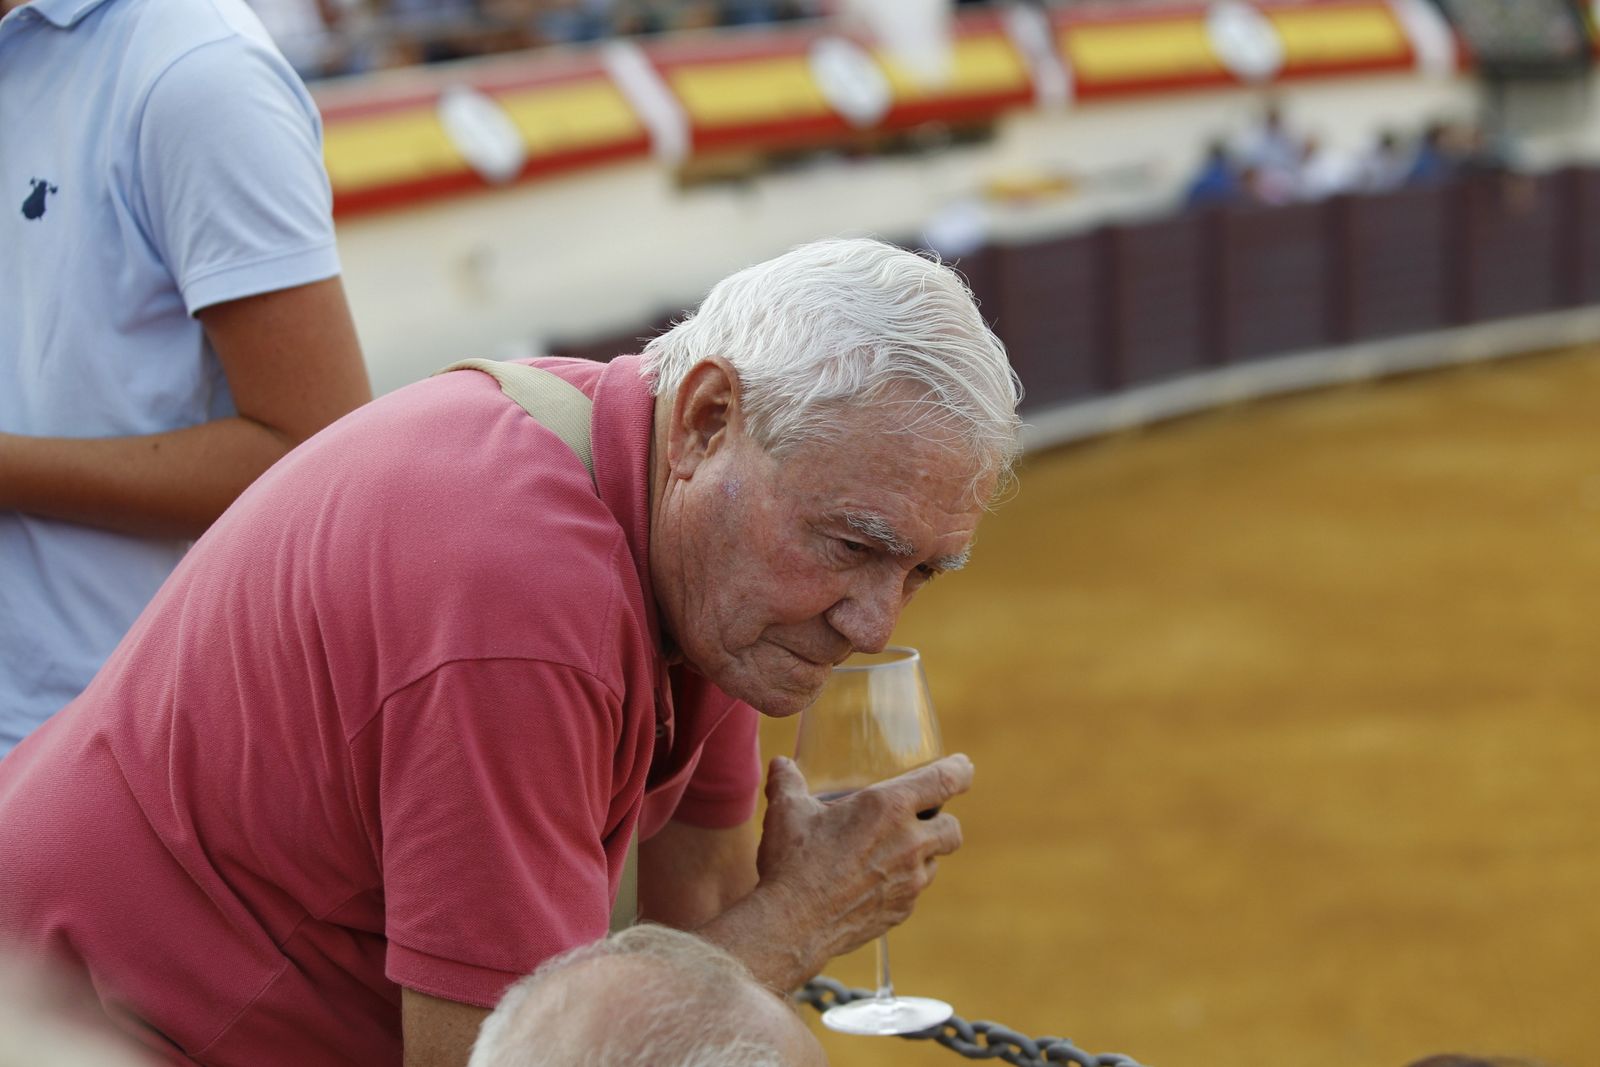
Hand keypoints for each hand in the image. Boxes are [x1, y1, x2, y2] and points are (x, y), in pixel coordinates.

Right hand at [755, 753, 972, 968]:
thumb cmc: (793, 863)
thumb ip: (788, 781)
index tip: (963, 766)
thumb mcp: (787, 811)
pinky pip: (914, 892)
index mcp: (889, 808)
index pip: (945, 781)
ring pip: (935, 863)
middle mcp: (909, 843)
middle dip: (942, 820)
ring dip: (922, 854)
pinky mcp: (902, 911)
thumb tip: (782, 764)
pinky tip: (874, 883)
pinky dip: (902, 884)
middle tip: (921, 818)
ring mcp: (910, 882)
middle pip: (952, 828)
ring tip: (889, 852)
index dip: (960, 770)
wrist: (792, 925)